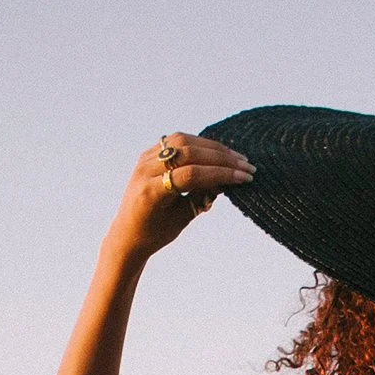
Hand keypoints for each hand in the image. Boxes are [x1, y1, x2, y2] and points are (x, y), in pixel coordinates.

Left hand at [105, 132, 255, 263]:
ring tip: (236, 157)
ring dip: (213, 147)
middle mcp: (145, 170)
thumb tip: (225, 181)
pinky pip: (177, 141)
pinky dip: (199, 144)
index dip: (220, 174)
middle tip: (247, 166)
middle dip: (222, 158)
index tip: (244, 178)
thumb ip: (200, 198)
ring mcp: (146, 159)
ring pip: (183, 141)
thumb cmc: (155, 233)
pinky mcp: (149, 154)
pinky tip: (217, 152)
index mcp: (151, 192)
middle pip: (189, 153)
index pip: (191, 174)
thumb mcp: (180, 220)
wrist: (127, 233)